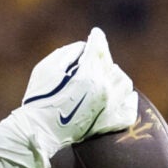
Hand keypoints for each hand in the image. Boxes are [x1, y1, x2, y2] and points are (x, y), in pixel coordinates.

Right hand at [16, 27, 137, 146]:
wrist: (38, 132)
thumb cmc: (38, 99)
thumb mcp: (46, 68)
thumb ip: (68, 52)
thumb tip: (86, 48)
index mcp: (86, 71)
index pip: (98, 46)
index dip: (96, 37)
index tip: (95, 35)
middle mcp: (102, 87)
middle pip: (110, 63)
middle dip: (101, 58)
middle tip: (92, 60)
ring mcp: (108, 106)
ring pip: (124, 83)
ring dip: (115, 77)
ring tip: (107, 77)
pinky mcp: (108, 123)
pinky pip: (129, 112)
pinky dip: (129, 103)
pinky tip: (126, 98)